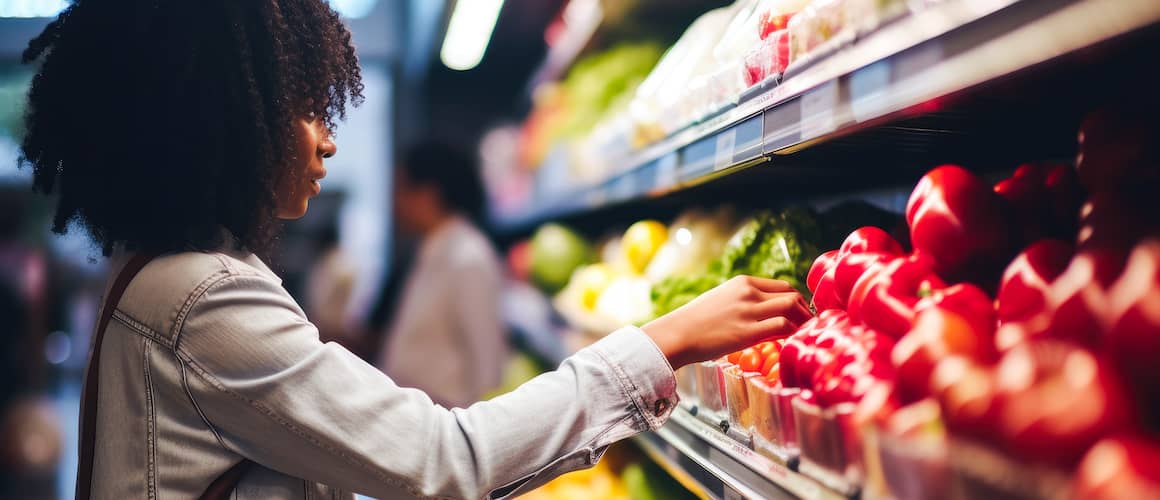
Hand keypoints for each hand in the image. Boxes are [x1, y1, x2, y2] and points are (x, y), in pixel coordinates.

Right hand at [642, 276, 811, 367]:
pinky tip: (791, 344)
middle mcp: (749, 292)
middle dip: (805, 311)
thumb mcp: (721, 300)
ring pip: (791, 307)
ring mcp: (749, 311)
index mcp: (743, 282)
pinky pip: (783, 327)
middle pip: (791, 295)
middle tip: (808, 327)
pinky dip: (793, 334)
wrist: (677, 334)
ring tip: (805, 335)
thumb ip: (743, 302)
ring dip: (803, 322)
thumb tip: (761, 314)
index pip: (782, 286)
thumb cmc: (694, 321)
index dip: (796, 300)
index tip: (799, 314)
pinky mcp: (748, 332)